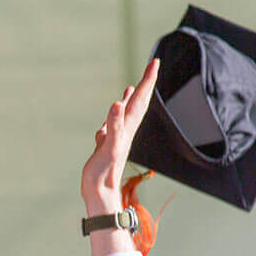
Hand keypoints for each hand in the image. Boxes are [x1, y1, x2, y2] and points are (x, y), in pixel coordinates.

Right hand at [81, 59, 159, 213]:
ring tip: (135, 85)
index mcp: (127, 127)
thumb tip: (117, 104)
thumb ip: (113, 126)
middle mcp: (125, 129)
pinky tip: (114, 111)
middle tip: (152, 65)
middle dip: (145, 83)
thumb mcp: (108, 148)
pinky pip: (114, 122)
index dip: (148, 80)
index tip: (155, 62)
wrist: (100, 194)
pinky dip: (116, 112)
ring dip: (132, 97)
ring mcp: (117, 136)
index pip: (140, 98)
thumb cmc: (104, 173)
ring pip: (127, 112)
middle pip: (138, 102)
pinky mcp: (107, 143)